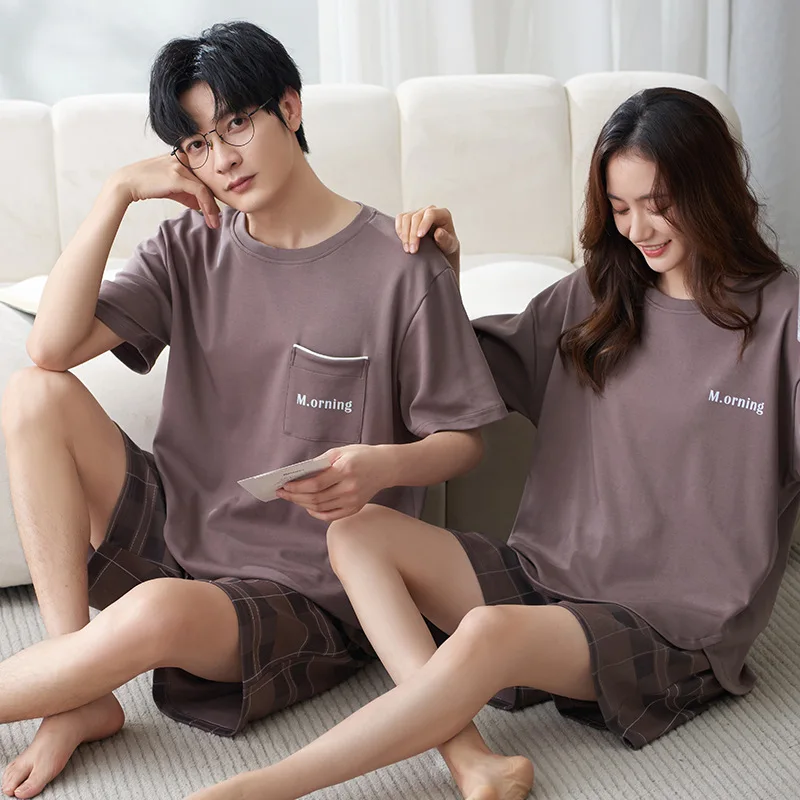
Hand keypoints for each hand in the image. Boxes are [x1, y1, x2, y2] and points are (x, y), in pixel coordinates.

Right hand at [113, 155, 220, 228]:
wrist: (126, 183)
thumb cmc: (147, 185)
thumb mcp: (171, 189)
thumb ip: (186, 195)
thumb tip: (200, 206)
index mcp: (181, 158)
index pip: (202, 178)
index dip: (210, 195)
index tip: (214, 211)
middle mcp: (182, 159)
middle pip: (205, 183)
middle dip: (213, 204)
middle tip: (216, 220)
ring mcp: (180, 166)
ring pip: (204, 188)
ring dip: (212, 208)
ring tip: (214, 223)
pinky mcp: (177, 176)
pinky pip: (199, 191)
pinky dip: (207, 206)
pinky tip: (208, 217)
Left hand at [277, 445, 392, 521]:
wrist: (386, 466)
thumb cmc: (362, 456)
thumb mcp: (340, 451)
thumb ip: (320, 462)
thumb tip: (299, 473)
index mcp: (345, 470)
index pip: (315, 484)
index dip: (297, 487)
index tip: (284, 485)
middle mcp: (349, 488)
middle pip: (316, 498)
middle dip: (295, 496)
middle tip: (282, 493)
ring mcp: (353, 501)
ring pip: (321, 508)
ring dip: (303, 504)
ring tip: (293, 498)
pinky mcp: (355, 508)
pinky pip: (331, 516)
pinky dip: (316, 513)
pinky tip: (308, 506)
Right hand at [395, 205, 459, 272]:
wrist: (440, 247)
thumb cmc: (446, 244)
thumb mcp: (450, 245)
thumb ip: (446, 239)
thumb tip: (438, 232)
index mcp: (442, 214)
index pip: (431, 213)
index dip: (424, 224)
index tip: (420, 236)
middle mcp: (429, 210)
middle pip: (416, 217)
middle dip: (412, 234)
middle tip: (413, 250)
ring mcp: (418, 212)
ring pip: (406, 218)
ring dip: (404, 234)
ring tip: (408, 249)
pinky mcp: (409, 217)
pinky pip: (400, 218)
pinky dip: (399, 230)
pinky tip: (403, 241)